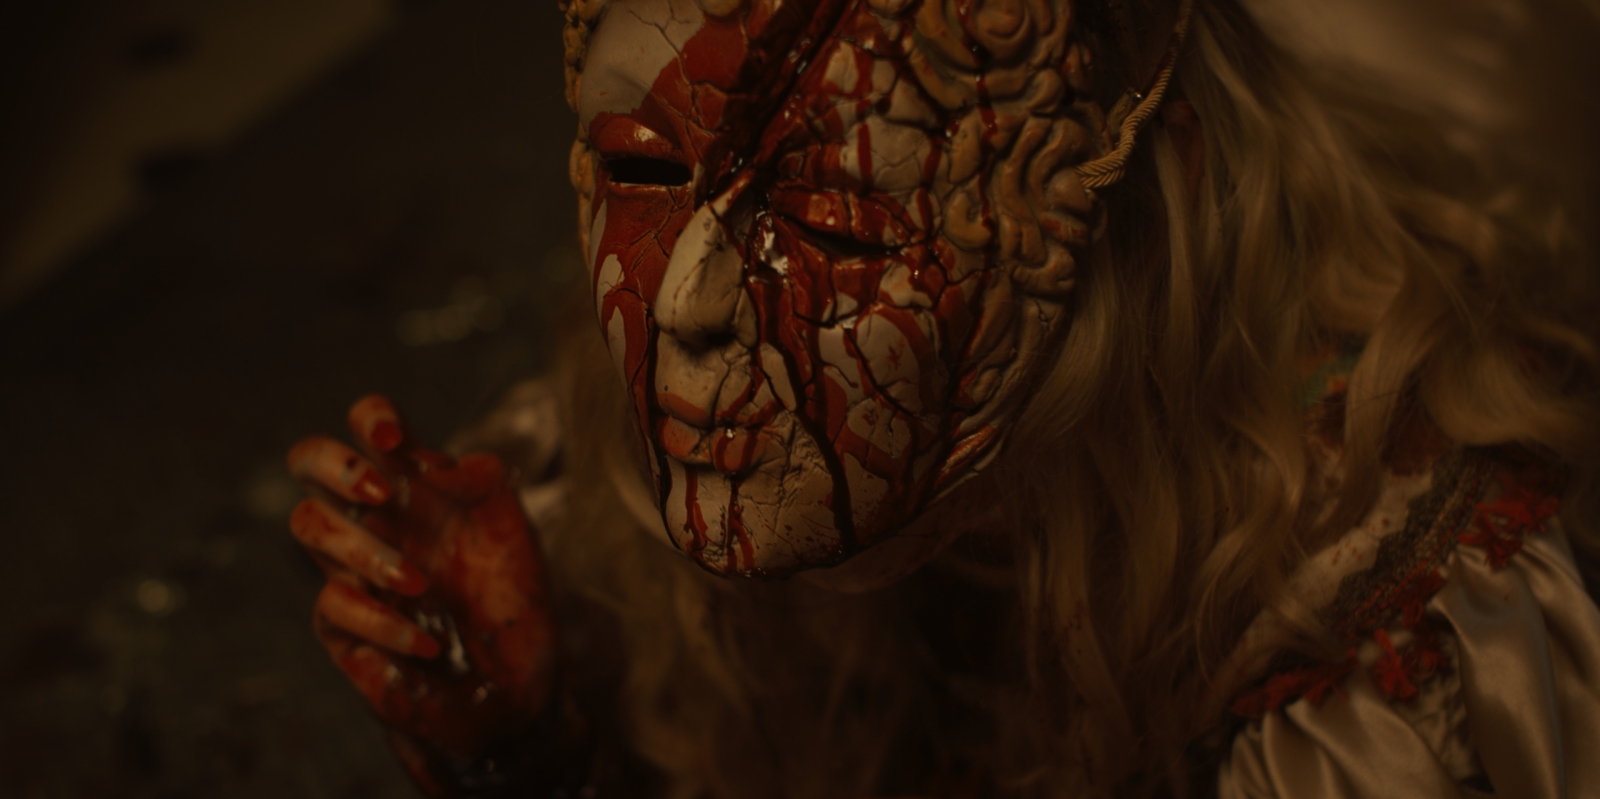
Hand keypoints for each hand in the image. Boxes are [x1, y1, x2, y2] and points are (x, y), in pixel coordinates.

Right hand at [287, 395, 555, 786]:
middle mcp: (375, 520)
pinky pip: (334, 606)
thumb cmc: (510, 600)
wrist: (514, 685)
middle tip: (381, 494)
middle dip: (336, 466)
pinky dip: (385, 624)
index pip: (369, 428)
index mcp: (415, 487)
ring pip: (309, 526)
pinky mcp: (343, 626)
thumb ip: (483, 482)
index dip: (370, 419)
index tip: (394, 440)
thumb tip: (439, 462)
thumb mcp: (513, 531)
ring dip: (366, 551)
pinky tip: (428, 642)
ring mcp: (352, 570)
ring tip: (420, 584)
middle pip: (308, 462)